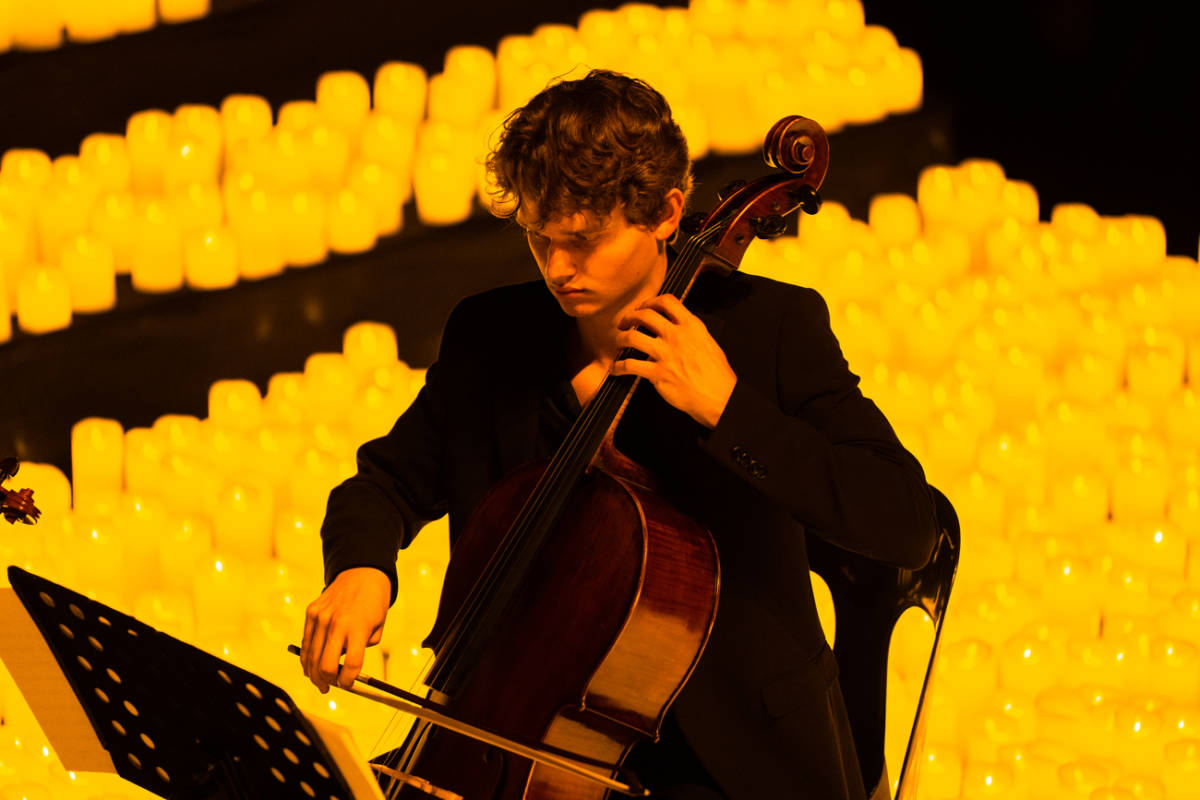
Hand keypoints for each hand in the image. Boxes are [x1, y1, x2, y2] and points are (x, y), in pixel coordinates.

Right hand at [300, 566, 390, 692]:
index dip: (349, 681)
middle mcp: (336, 623)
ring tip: (319, 682)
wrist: (362, 573)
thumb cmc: (373, 601)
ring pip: (311, 657)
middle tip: (330, 687)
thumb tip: (347, 667)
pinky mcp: (311, 612)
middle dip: (328, 682)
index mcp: (357, 628)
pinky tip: (310, 666)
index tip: (348, 685)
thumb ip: (364, 648)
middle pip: (325, 666)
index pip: (351, 665)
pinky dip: (306, 657)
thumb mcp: (378, 626)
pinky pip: (305, 642)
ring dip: (314, 674)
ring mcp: (321, 617)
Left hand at [611, 294, 735, 428]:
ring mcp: (666, 354)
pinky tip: (616, 368)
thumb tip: (676, 327)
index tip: (642, 307)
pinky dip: (618, 367)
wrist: (720, 397)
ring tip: (618, 342)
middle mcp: (677, 336)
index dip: (649, 302)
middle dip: (629, 317)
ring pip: (632, 337)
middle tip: (624, 323)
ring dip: (620, 339)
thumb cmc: (717, 375)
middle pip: (644, 315)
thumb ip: (690, 332)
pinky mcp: (657, 374)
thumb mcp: (708, 342)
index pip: (666, 302)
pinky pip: (630, 365)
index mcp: (691, 326)